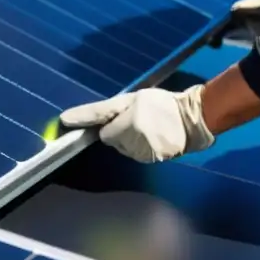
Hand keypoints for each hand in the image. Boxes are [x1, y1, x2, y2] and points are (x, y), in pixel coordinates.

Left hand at [58, 85, 214, 162]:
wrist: (192, 118)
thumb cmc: (160, 103)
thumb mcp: (130, 99)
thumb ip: (100, 111)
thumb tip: (66, 118)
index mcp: (126, 127)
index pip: (103, 133)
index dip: (105, 125)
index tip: (108, 120)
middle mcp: (132, 144)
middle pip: (112, 140)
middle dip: (119, 130)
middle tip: (135, 117)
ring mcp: (142, 154)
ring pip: (124, 148)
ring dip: (130, 139)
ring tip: (147, 126)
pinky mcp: (152, 160)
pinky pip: (137, 154)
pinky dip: (142, 146)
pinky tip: (154, 136)